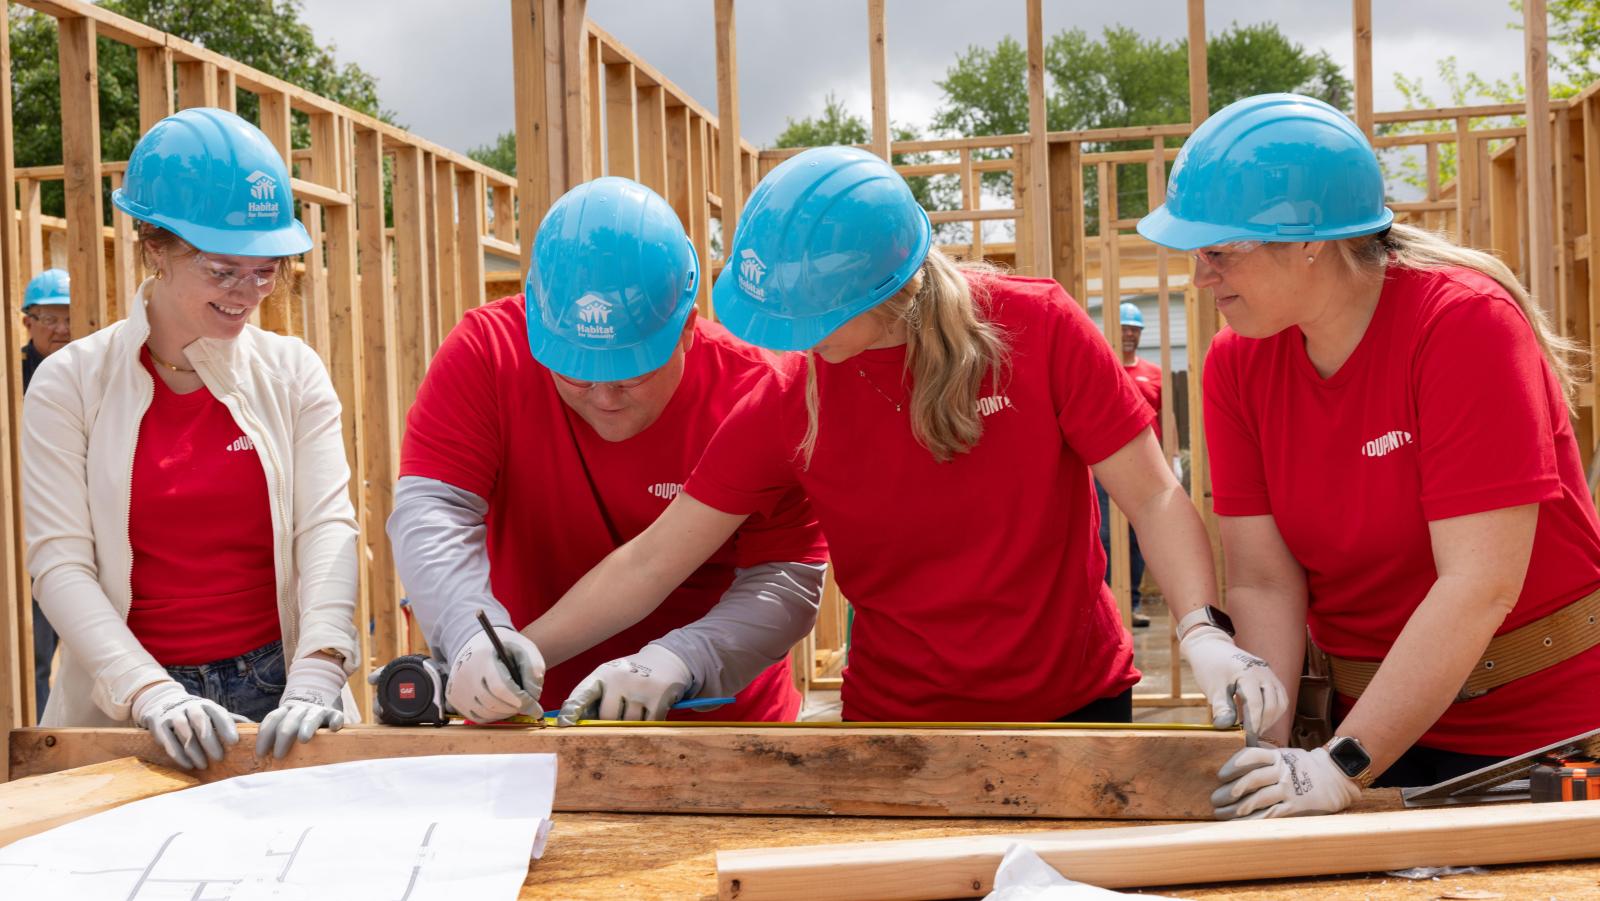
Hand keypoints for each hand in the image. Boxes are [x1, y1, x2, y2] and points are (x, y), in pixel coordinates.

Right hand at [131, 680, 246, 770]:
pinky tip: (187, 764)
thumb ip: (230, 720)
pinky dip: (177, 753)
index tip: (235, 742)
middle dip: (210, 741)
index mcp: (207, 705)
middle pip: (201, 722)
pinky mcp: (158, 724)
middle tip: (219, 758)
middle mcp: (190, 707)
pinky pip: (167, 739)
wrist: (162, 700)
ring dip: (194, 750)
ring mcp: (173, 715)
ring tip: (203, 765)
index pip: (219, 714)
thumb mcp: (211, 712)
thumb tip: (255, 728)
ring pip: (184, 731)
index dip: (226, 727)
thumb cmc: (194, 712)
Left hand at [256, 656, 347, 758]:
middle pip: (289, 720)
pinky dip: (335, 721)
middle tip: (278, 755)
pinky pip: (335, 716)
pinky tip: (333, 728)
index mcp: (285, 711)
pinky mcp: (334, 714)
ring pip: (311, 717)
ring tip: (303, 739)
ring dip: (306, 726)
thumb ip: (274, 733)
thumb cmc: (298, 720)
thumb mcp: (284, 721)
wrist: (319, 696)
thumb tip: (257, 756)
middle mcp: (300, 709)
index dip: (264, 735)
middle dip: (283, 736)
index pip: (272, 719)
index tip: (260, 753)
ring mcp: (318, 710)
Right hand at [445, 627, 544, 721]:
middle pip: (494, 703)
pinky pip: (478, 717)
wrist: (476, 643)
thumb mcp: (524, 648)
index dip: (521, 701)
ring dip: (507, 713)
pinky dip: (494, 716)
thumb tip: (534, 696)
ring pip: (487, 713)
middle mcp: (464, 674)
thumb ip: (534, 668)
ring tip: (515, 702)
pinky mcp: (454, 698)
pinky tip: (502, 705)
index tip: (537, 709)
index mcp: (482, 657)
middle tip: (528, 704)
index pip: (500, 687)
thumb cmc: (504, 647)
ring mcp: (456, 688)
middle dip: (516, 708)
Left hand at [558, 644, 692, 725]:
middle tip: (620, 712)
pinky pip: (646, 725)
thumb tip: (577, 724)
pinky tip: (649, 710)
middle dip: (611, 721)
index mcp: (603, 674)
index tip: (564, 723)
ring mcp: (639, 688)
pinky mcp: (658, 698)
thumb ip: (593, 699)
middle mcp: (619, 678)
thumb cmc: (631, 675)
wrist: (667, 660)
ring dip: (631, 723)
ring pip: (627, 724)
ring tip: (637, 707)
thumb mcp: (610, 679)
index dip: (572, 710)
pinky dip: (647, 723)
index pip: (582, 693)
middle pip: (606, 717)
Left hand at [1180, 624, 1288, 733]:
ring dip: (1272, 718)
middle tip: (1252, 737)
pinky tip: (1262, 719)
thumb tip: (1225, 727)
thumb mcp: (1213, 688)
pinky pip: (1280, 696)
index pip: (1256, 704)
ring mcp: (1269, 673)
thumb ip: (1221, 707)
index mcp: (1248, 673)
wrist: (1211, 648)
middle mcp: (1263, 672)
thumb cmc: (1210, 669)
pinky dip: (1274, 709)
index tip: (1246, 738)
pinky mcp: (1270, 676)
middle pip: (1273, 704)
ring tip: (1257, 729)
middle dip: (1264, 723)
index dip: (1253, 724)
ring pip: (1281, 701)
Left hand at [1212, 746, 1361, 818]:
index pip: (1251, 756)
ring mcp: (1289, 789)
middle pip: (1251, 779)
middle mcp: (1282, 771)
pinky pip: (1270, 814)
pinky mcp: (1295, 806)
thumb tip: (1237, 765)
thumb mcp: (1286, 755)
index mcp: (1278, 756)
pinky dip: (1253, 819)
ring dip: (1237, 808)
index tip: (1220, 776)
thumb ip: (1265, 758)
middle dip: (1229, 791)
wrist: (1336, 777)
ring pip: (1258, 799)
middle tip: (1215, 799)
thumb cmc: (1305, 766)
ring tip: (1222, 814)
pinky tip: (1240, 823)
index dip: (1233, 765)